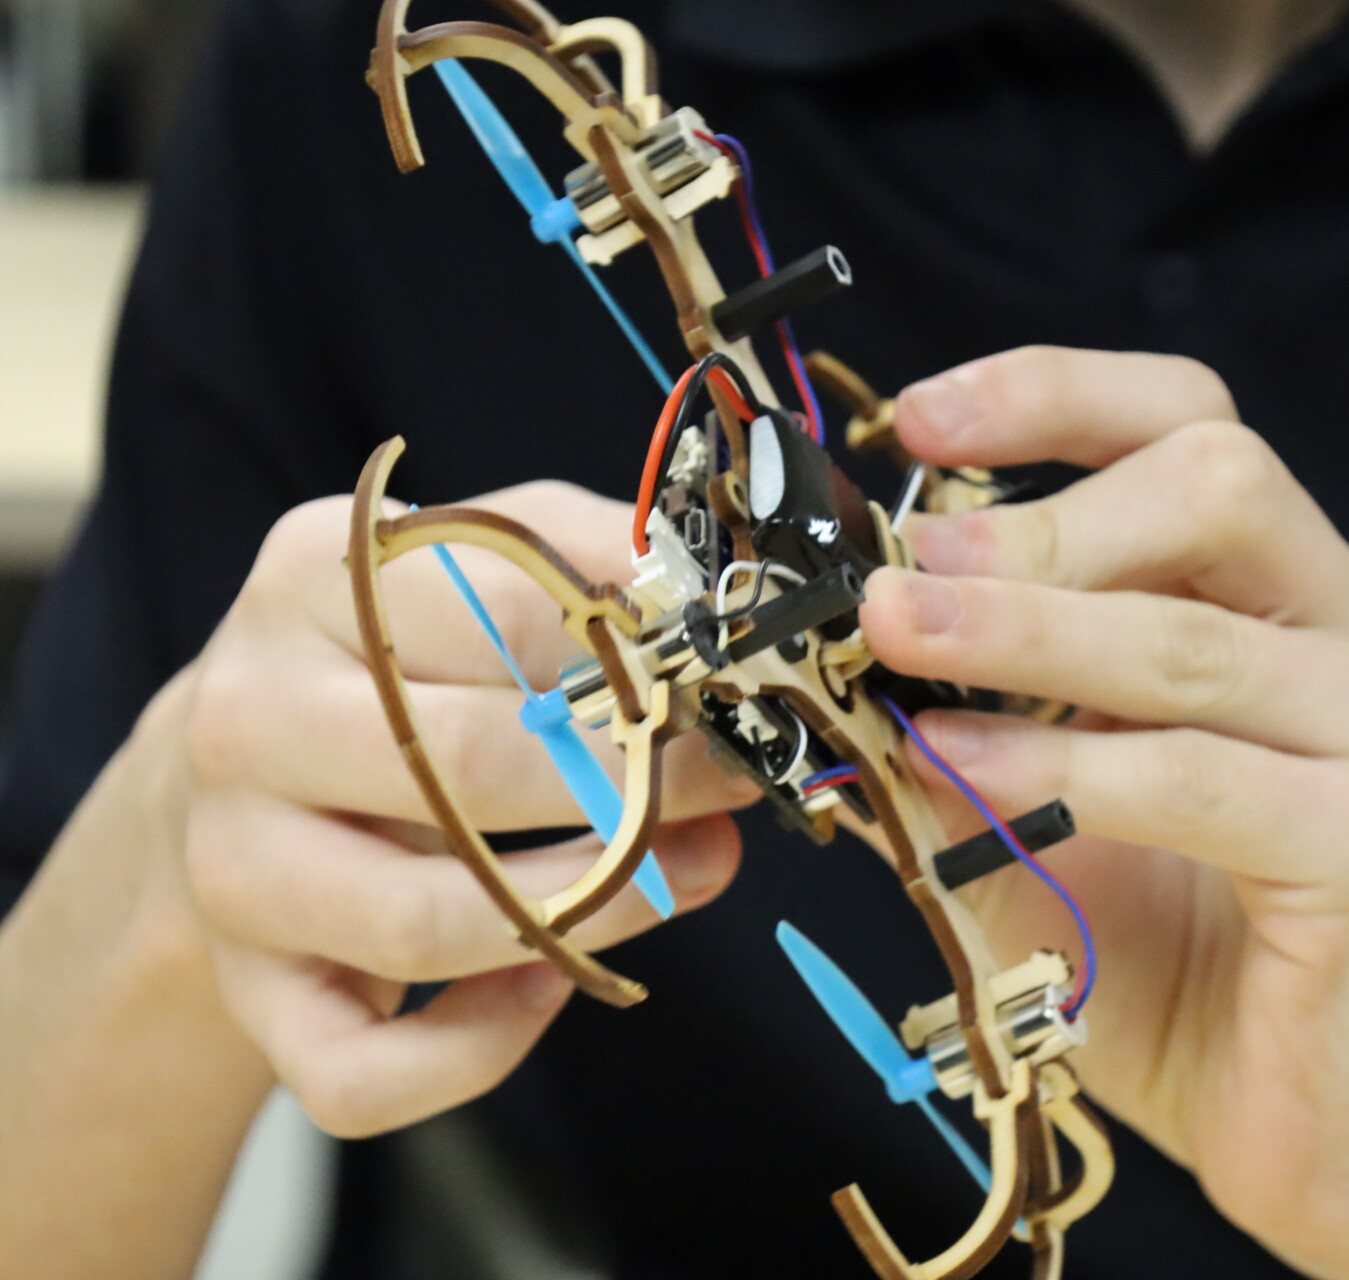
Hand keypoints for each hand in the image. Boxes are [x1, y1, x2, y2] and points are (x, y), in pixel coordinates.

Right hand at [173, 481, 755, 1135]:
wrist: (237, 770)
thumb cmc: (397, 665)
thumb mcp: (479, 573)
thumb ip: (593, 565)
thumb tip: (719, 610)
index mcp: (315, 581)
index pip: (506, 614)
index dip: (643, 664)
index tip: (730, 692)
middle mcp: (248, 718)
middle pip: (467, 769)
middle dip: (634, 790)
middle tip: (727, 787)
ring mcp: (235, 865)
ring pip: (425, 924)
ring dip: (589, 914)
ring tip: (680, 878)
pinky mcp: (248, 989)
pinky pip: (363, 1069)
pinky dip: (477, 1049)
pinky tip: (549, 984)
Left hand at [859, 348, 1348, 1276]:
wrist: (1309, 1125)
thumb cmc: (1169, 953)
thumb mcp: (1034, 804)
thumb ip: (959, 715)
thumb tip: (836, 632)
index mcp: (1284, 591)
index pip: (1190, 423)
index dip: (1054, 395)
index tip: (918, 426)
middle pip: (1216, 481)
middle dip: (1035, 515)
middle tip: (896, 574)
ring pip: (1191, 635)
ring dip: (1023, 633)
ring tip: (894, 642)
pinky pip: (1200, 777)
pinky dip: (1067, 768)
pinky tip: (966, 774)